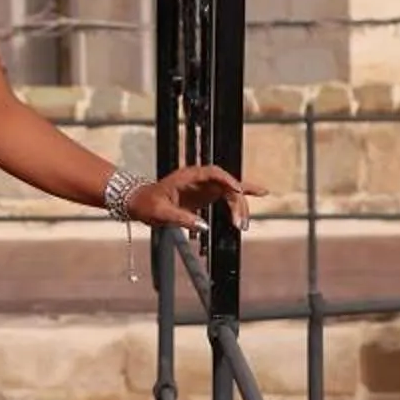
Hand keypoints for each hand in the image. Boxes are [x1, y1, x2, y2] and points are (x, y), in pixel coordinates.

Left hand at [127, 164, 260, 235]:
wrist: (140, 202)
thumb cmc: (147, 204)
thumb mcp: (161, 214)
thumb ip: (182, 219)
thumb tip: (204, 227)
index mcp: (188, 176)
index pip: (213, 173)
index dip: (227, 180)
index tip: (238, 191)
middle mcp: (200, 178)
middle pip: (226, 185)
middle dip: (236, 203)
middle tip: (240, 224)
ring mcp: (204, 185)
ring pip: (230, 192)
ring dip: (239, 206)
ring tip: (244, 224)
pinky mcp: (206, 194)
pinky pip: (227, 194)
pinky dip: (242, 195)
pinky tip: (260, 193)